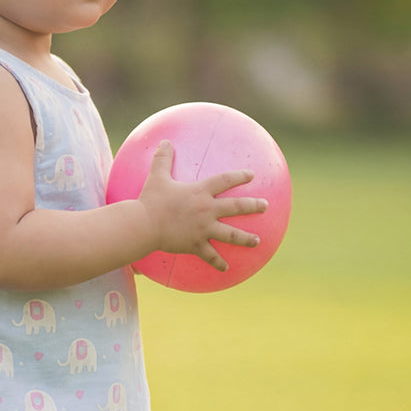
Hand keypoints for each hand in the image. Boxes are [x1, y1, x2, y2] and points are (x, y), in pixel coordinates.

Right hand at [137, 141, 268, 272]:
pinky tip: (226, 269)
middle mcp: (207, 210)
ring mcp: (203, 229)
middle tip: (266, 206)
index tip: (252, 175)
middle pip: (236, 207)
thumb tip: (164, 141)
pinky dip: (219, 263)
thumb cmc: (150, 200)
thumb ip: (163, 158)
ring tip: (257, 241)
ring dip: (246, 238)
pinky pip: (210, 256)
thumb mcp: (156, 176)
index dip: (240, 177)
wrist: (145, 225)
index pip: (225, 181)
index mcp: (200, 192)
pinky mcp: (196, 245)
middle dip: (253, 206)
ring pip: (231, 234)